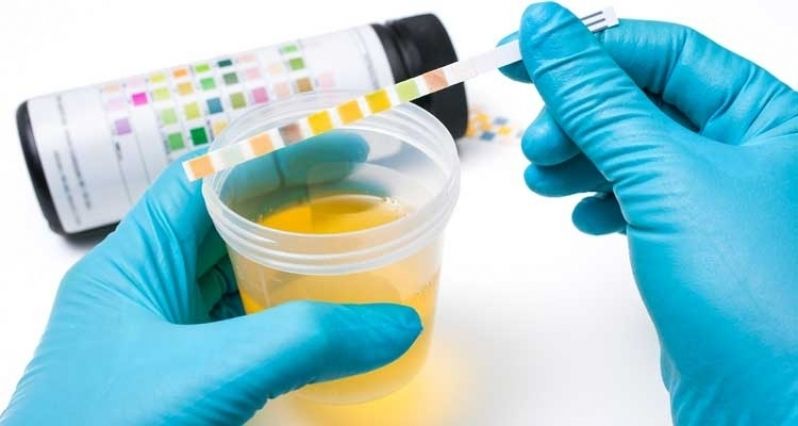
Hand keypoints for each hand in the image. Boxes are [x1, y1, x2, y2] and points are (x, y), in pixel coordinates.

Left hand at [0, 135, 420, 424]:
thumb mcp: (212, 375)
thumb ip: (307, 342)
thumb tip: (393, 322)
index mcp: (129, 266)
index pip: (204, 179)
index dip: (273, 153)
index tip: (336, 148)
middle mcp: (138, 295)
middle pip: (220, 221)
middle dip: (288, 199)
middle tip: (353, 191)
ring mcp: (153, 341)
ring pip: (225, 276)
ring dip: (280, 257)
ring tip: (338, 242)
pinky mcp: (173, 381)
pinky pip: (230, 327)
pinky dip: (272, 314)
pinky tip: (306, 318)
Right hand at [501, 3, 797, 422]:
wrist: (767, 405)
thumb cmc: (759, 298)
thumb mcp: (665, 174)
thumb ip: (599, 98)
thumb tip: (549, 30)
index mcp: (766, 116)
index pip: (663, 52)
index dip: (589, 49)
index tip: (526, 54)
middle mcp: (749, 152)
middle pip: (642, 100)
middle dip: (580, 114)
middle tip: (538, 138)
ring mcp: (718, 200)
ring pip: (631, 150)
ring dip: (580, 158)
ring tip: (545, 176)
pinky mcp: (691, 243)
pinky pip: (634, 196)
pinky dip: (599, 198)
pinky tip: (585, 214)